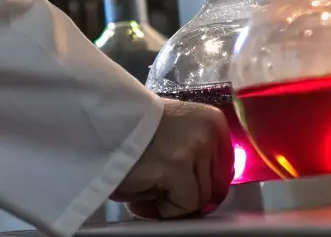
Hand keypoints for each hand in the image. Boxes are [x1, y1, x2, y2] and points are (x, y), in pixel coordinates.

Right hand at [111, 98, 233, 218]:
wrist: (105, 124)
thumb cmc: (137, 131)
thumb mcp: (179, 134)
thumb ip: (198, 154)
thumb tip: (211, 193)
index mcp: (214, 121)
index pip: (226, 170)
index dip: (201, 183)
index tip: (181, 185)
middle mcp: (210, 131)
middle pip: (214, 186)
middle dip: (186, 193)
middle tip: (160, 186)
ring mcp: (195, 148)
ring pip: (199, 199)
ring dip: (172, 201)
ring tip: (148, 186)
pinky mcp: (178, 166)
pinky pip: (184, 207)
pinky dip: (164, 209)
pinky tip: (144, 193)